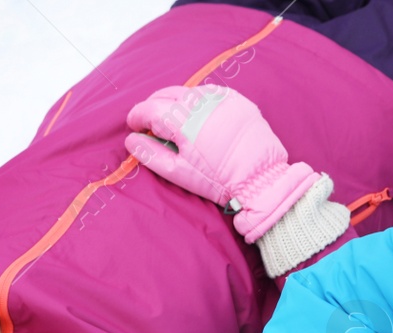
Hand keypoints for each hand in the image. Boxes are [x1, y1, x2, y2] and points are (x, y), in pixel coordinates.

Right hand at [125, 84, 319, 242]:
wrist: (261, 179)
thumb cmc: (218, 181)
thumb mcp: (180, 173)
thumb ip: (152, 154)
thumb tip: (132, 140)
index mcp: (185, 121)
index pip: (151, 108)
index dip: (137, 116)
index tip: (133, 125)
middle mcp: (202, 103)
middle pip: (167, 94)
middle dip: (154, 106)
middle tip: (149, 123)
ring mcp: (222, 98)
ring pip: (188, 91)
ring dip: (175, 101)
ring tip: (172, 119)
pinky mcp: (238, 100)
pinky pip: (210, 93)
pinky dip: (197, 101)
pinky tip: (197, 115)